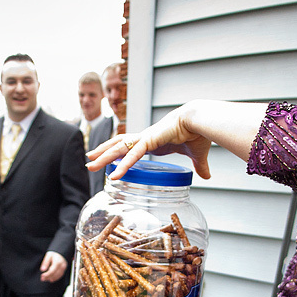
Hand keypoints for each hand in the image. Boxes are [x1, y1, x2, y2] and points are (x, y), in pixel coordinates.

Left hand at [40, 251, 67, 282]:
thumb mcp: (48, 255)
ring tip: (45, 279)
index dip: (47, 274)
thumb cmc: (54, 254)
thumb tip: (42, 270)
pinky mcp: (64, 270)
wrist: (61, 252)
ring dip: (51, 278)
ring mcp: (64, 268)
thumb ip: (45, 262)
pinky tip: (50, 279)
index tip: (42, 276)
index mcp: (57, 262)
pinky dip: (55, 278)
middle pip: (55, 274)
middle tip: (42, 279)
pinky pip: (60, 276)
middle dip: (48, 277)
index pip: (52, 271)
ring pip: (57, 276)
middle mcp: (62, 266)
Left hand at [86, 101, 214, 180]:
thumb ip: (199, 166)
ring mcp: (145, 139)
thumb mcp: (197, 155)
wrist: (200, 120)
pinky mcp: (150, 141)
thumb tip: (207, 175)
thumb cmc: (199, 133)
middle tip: (89, 161)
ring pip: (119, 148)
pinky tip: (113, 175)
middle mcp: (145, 138)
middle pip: (118, 146)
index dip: (118, 151)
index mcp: (153, 140)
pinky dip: (123, 165)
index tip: (108, 158)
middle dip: (103, 154)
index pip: (130, 145)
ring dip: (103, 157)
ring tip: (89, 165)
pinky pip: (133, 155)